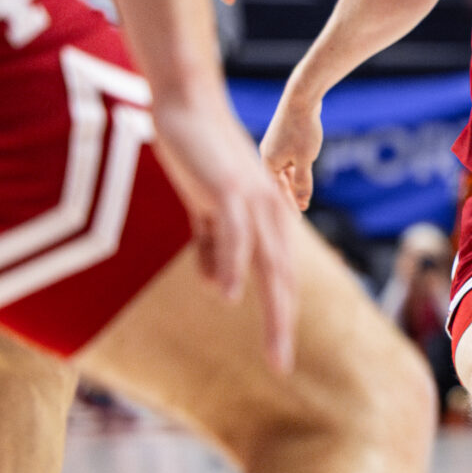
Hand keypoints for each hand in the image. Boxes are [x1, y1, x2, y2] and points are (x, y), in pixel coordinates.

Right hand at [154, 86, 300, 372]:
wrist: (188, 106)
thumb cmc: (199, 156)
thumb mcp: (208, 210)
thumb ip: (214, 247)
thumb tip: (221, 290)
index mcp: (270, 220)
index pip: (281, 279)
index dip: (280, 317)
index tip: (279, 356)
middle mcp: (272, 214)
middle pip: (283, 281)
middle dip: (282, 327)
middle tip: (281, 366)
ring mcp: (255, 202)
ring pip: (268, 266)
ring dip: (270, 310)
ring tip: (272, 348)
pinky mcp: (231, 190)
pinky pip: (235, 237)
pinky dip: (231, 268)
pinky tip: (227, 295)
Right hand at [258, 90, 324, 210]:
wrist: (301, 98)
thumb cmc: (303, 129)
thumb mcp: (305, 160)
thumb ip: (303, 182)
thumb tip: (303, 201)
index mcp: (267, 163)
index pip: (275, 191)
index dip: (287, 206)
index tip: (297, 219)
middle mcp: (267, 155)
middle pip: (277, 182)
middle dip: (289, 196)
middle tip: (300, 212)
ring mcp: (274, 146)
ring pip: (283, 170)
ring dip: (292, 183)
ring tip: (302, 197)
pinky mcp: (282, 137)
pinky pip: (286, 160)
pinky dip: (293, 169)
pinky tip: (301, 174)